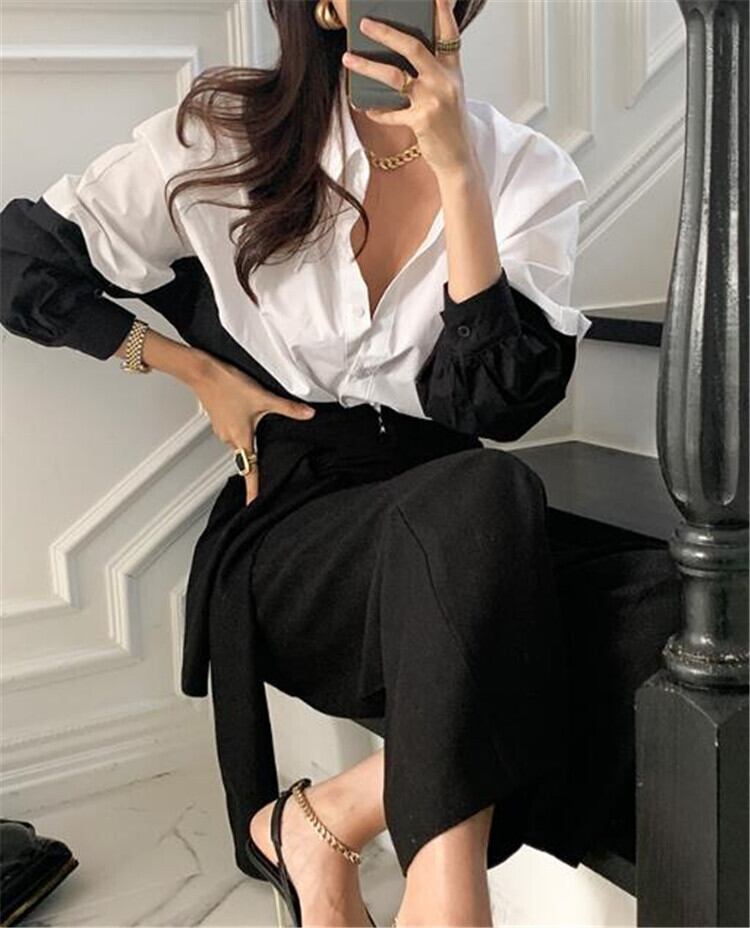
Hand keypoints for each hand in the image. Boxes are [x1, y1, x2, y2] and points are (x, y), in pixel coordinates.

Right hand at [191, 352, 315, 506]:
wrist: (203, 371)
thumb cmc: (228, 385)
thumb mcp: (263, 397)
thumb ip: (287, 408)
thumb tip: (308, 414)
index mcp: (241, 439)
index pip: (249, 471)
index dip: (253, 490)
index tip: (253, 505)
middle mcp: (229, 439)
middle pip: (247, 454)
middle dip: (257, 454)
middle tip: (267, 450)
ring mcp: (222, 430)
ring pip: (240, 441)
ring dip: (249, 436)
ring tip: (256, 420)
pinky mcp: (219, 421)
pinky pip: (233, 431)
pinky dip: (241, 426)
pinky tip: (245, 412)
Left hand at [341, 0, 473, 175]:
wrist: (459, 159)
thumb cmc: (450, 125)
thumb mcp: (448, 93)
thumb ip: (433, 72)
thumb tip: (400, 55)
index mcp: (453, 70)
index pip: (448, 33)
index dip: (442, 11)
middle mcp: (444, 81)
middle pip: (413, 47)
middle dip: (386, 33)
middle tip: (365, 23)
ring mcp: (433, 100)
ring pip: (394, 76)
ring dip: (367, 66)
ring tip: (348, 59)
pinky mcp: (421, 121)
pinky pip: (391, 111)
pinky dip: (377, 110)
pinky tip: (366, 106)